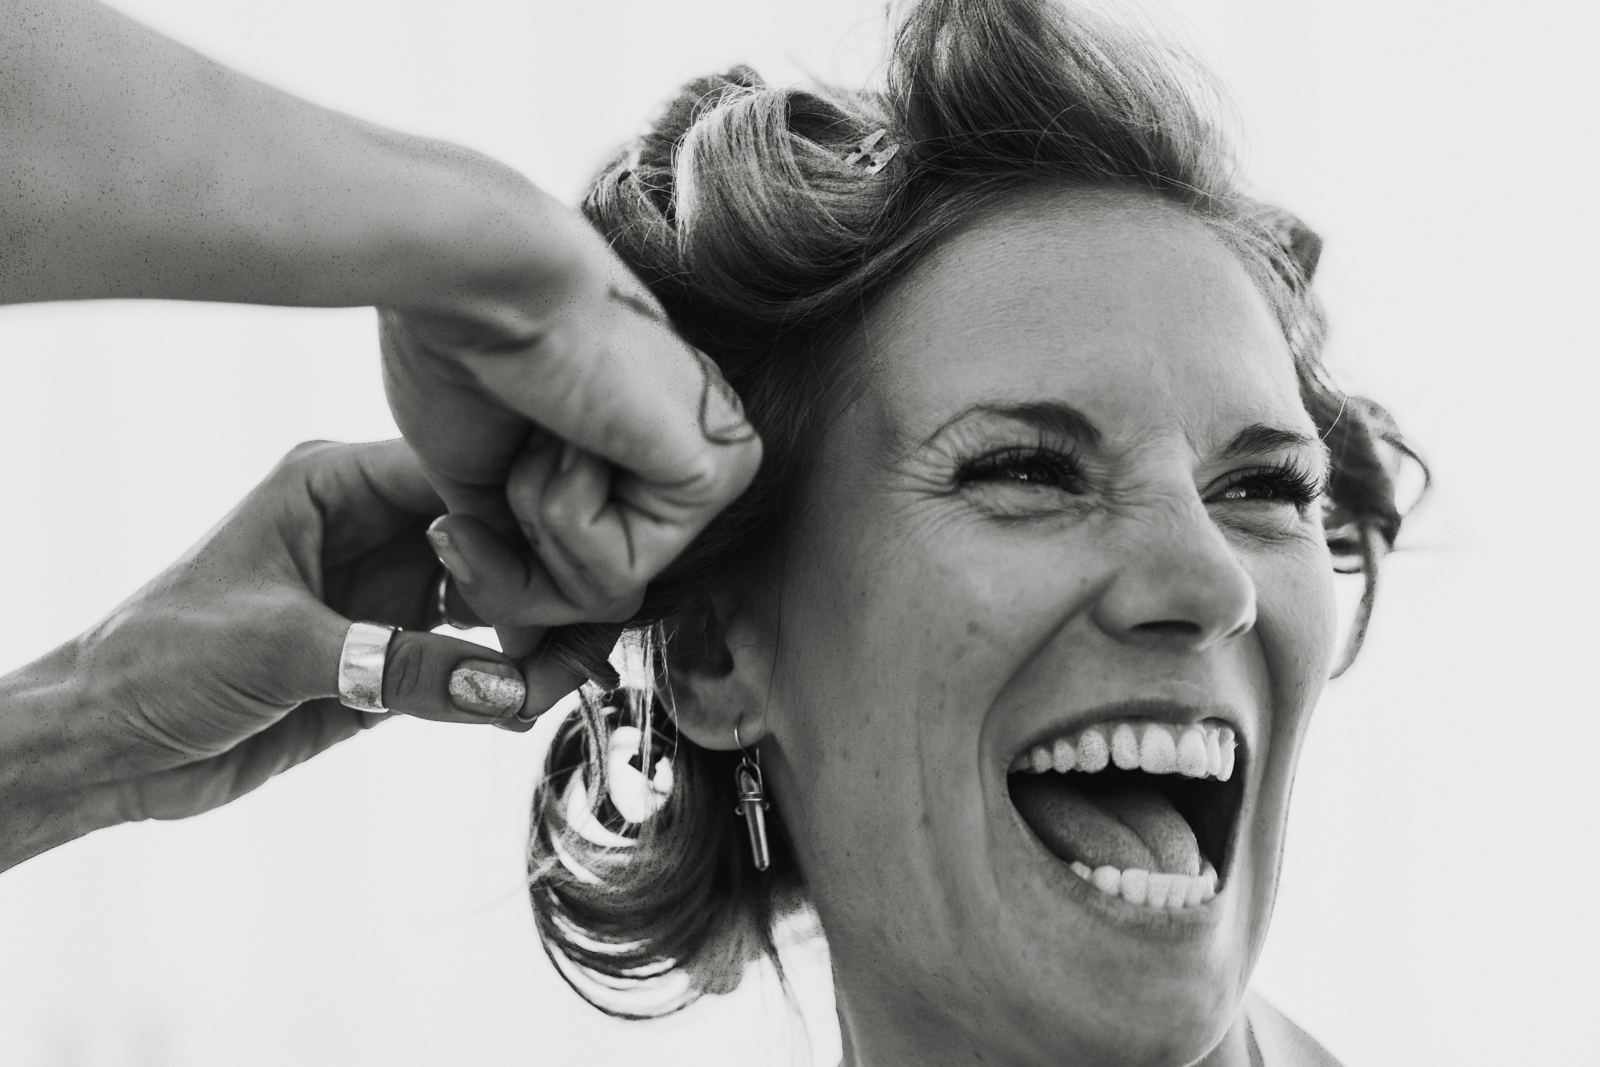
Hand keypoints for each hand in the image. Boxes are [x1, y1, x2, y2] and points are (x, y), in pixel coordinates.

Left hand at [1, 441, 583, 862]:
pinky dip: (503, 683)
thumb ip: (395, 664)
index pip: (455, 477)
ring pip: (492, 604)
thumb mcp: (279, 649)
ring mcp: (384, 596)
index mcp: (335, 487)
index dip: (521, 511)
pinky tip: (525, 703)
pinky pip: (469, 664)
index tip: (577, 557)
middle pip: (490, 541)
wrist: (106, 745)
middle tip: (588, 632)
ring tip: (569, 676)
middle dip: (540, 583)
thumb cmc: (160, 662)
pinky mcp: (388, 660)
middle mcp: (370, 532)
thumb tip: (506, 685)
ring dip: (531, 639)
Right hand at [378, 187, 761, 657]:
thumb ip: (515, 564)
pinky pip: (618, 572)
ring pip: (604, 594)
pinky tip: (571, 430)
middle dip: (515, 562)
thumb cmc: (461, 355)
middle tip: (505, 460)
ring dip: (537, 522)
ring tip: (542, 426)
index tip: (461, 525)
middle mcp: (690, 462)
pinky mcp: (718, 472)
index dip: (510, 578)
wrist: (470, 281)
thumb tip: (520, 649)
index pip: (588, 579)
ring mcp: (712, 468)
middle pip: (596, 598)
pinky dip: (564, 511)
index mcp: (641, 456)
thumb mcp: (483, 488)